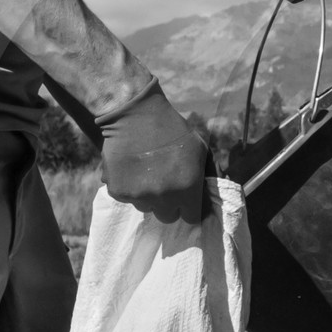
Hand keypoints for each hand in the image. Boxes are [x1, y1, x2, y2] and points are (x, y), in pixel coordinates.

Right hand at [96, 85, 207, 222]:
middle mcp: (164, 197)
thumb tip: (213, 192)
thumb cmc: (172, 129)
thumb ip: (209, 174)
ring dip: (147, 196)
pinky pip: (126, 198)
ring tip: (145, 172)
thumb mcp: (200, 149)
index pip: (191, 217)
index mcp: (188, 189)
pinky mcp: (118, 191)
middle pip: (167, 216)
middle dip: (167, 204)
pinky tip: (130, 168)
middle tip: (163, 183)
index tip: (183, 199)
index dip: (187, 207)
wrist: (135, 113)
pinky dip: (127, 187)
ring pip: (145, 207)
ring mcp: (140, 196)